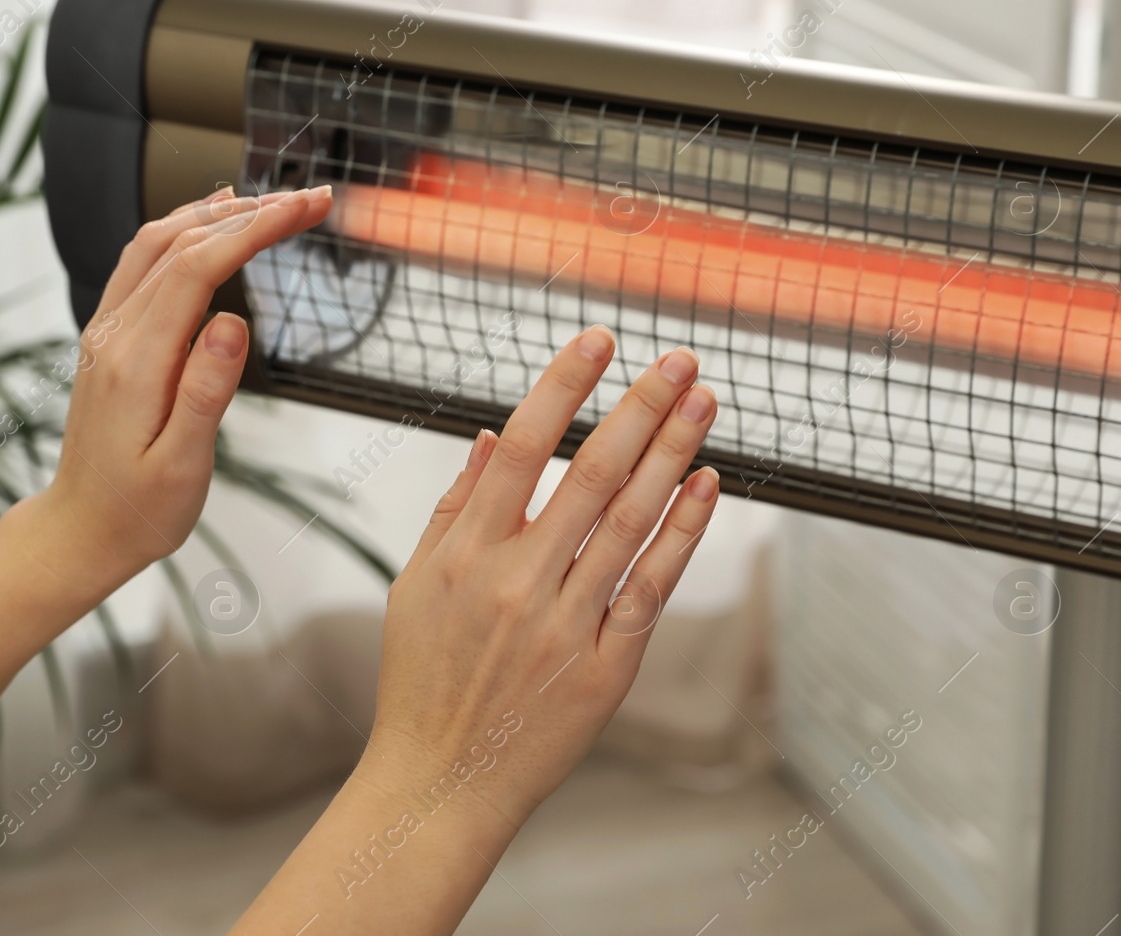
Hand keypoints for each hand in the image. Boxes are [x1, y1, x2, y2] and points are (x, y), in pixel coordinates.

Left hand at [39, 185, 333, 585]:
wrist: (81, 531)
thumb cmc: (138, 510)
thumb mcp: (182, 466)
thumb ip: (206, 391)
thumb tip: (232, 322)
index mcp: (137, 362)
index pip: (198, 267)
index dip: (255, 228)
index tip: (306, 208)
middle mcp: (114, 335)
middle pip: (181, 243)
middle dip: (250, 212)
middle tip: (311, 200)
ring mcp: (106, 332)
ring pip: (156, 243)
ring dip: (215, 213)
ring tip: (272, 200)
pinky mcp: (109, 338)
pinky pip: (142, 263)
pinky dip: (183, 230)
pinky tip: (209, 223)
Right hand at [362, 325, 719, 827]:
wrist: (441, 780)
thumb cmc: (424, 680)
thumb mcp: (414, 586)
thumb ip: (454, 509)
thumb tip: (491, 438)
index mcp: (465, 553)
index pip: (523, 446)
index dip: (565, 386)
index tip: (600, 341)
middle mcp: (516, 581)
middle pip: (591, 474)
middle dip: (640, 408)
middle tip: (680, 360)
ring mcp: (563, 624)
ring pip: (630, 522)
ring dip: (672, 454)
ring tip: (704, 402)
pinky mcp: (603, 667)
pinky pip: (651, 587)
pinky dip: (681, 532)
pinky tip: (705, 485)